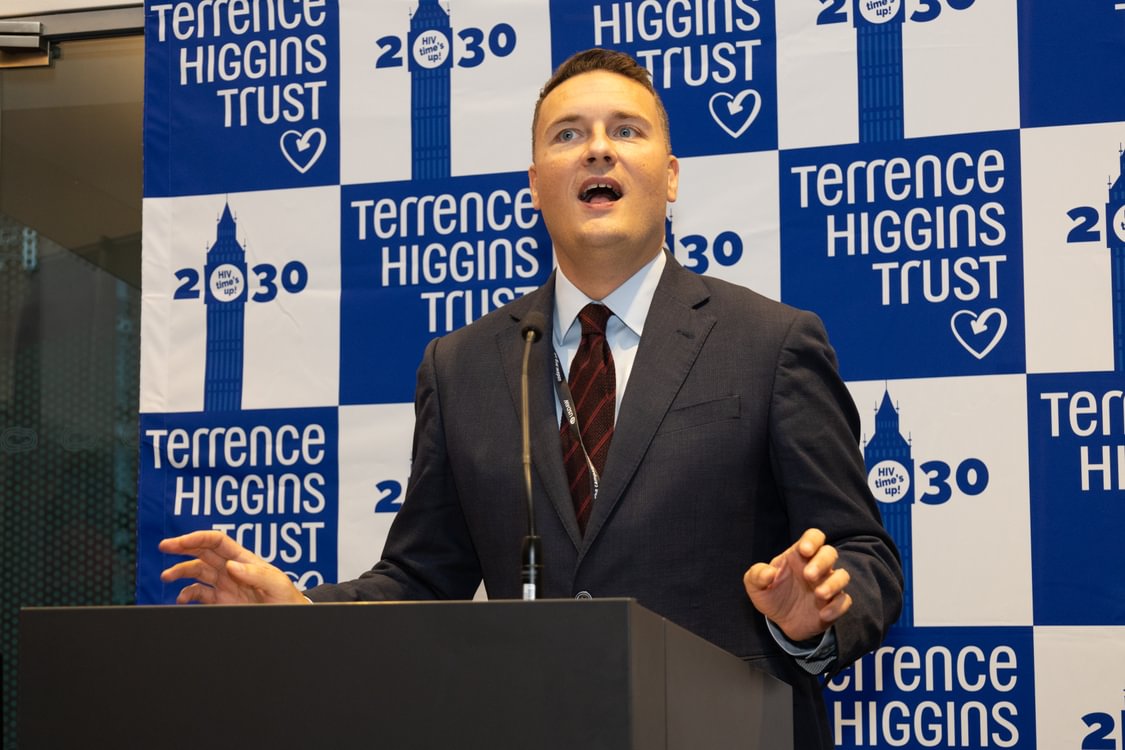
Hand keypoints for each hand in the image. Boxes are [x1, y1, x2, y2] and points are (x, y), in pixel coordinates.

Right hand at [159, 530, 308, 604]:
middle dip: (182, 548)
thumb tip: (231, 565)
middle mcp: (231, 569)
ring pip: (197, 572)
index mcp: (244, 559)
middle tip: (163, 547)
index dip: (197, 538)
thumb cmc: (288, 598)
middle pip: (202, 552)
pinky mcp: (222, 601)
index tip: (179, 542)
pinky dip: (188, 594)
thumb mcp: (277, 584)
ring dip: (180, 572)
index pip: (216, 541)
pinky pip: (200, 594)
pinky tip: (182, 598)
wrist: (290, 617)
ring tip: (166, 577)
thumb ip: (255, 574)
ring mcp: (225, 585)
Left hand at [743, 528, 851, 642]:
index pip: (814, 537)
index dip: (812, 540)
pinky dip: (837, 607)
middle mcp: (817, 567)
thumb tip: (768, 572)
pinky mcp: (834, 604)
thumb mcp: (755, 586)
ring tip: (819, 594)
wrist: (780, 623)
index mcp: (799, 556)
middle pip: (830, 553)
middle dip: (822, 562)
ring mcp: (827, 585)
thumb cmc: (770, 596)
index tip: (804, 550)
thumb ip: (757, 575)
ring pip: (842, 576)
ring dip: (833, 583)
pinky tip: (823, 614)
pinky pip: (844, 601)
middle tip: (808, 576)